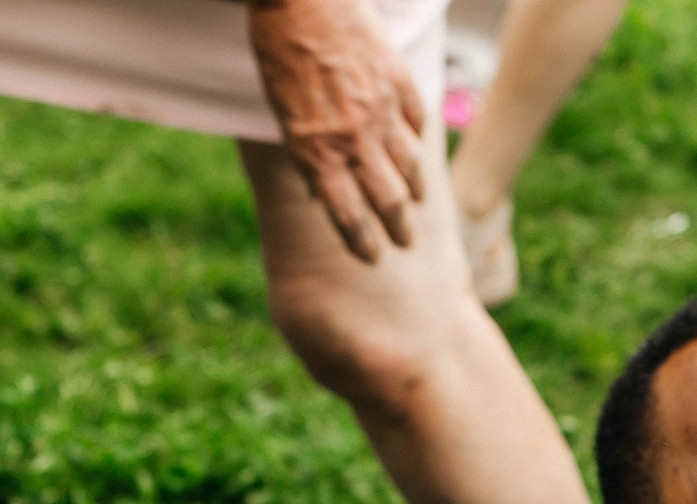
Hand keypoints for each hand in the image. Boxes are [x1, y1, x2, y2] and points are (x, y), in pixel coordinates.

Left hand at [249, 0, 425, 261]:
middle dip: (398, 228)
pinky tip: (416, 148)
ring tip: (416, 200)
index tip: (372, 257)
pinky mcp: (399, 82)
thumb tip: (321, 191)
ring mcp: (382, 111)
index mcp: (318, 151)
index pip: (348, 215)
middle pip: (387, 199)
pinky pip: (416, 122)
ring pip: (410, 165)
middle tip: (405, 242)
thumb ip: (305, 154)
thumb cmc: (279, 52)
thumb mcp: (281, 114)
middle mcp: (354, 139)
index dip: (362, 242)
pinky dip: (416, 139)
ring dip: (414, 189)